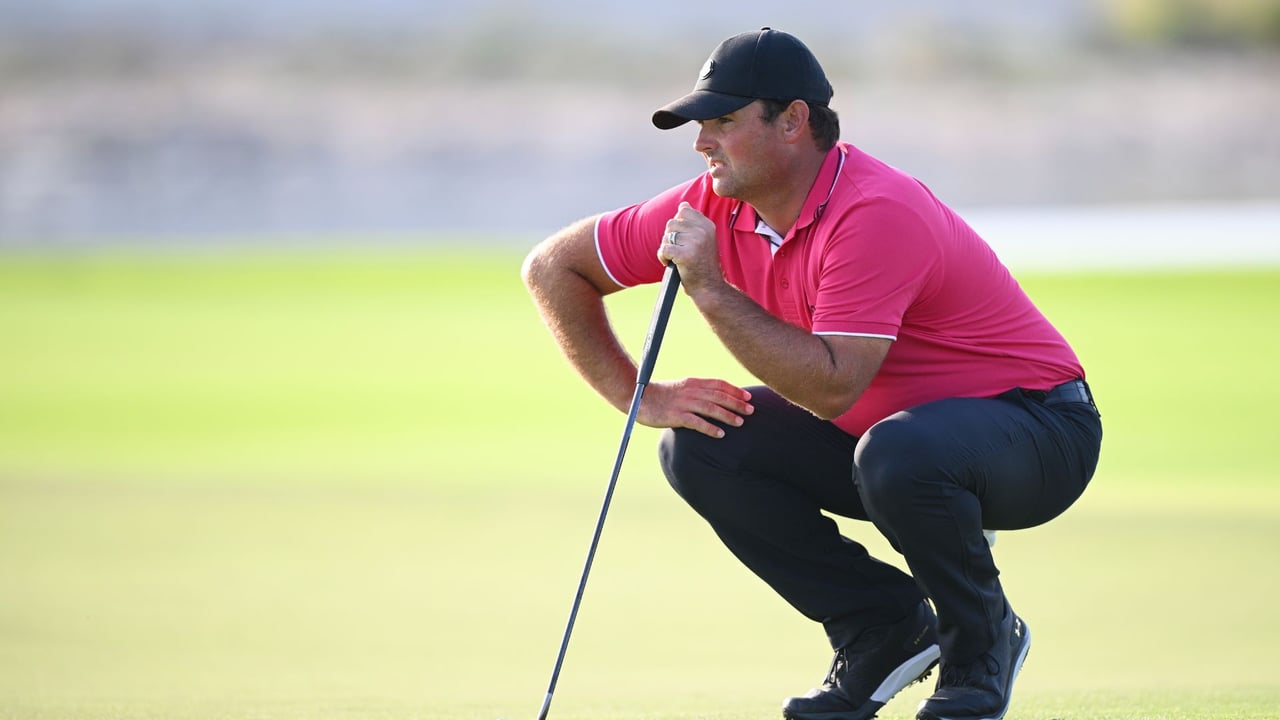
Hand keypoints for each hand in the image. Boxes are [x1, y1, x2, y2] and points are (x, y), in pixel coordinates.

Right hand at [637, 378, 753, 437]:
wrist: (638, 396)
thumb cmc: (660, 395)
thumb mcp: (681, 388)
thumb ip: (696, 391)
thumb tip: (714, 398)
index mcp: (693, 383)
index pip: (719, 384)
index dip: (735, 390)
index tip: (748, 397)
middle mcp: (691, 391)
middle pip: (719, 396)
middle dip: (737, 403)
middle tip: (751, 410)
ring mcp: (684, 403)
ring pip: (711, 408)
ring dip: (727, 415)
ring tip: (740, 422)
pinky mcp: (676, 416)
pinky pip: (697, 422)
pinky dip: (710, 428)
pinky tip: (720, 434)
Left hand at [657, 202, 722, 293]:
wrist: (708, 288)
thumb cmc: (702, 265)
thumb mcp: (703, 239)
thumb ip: (693, 222)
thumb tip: (683, 205)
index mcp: (707, 225)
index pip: (683, 211)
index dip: (678, 226)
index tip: (684, 240)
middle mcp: (703, 231)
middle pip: (671, 223)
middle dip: (670, 238)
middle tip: (680, 251)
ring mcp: (695, 242)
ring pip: (666, 236)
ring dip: (666, 248)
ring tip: (677, 258)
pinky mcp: (686, 255)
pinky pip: (664, 249)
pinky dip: (663, 257)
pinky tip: (671, 264)